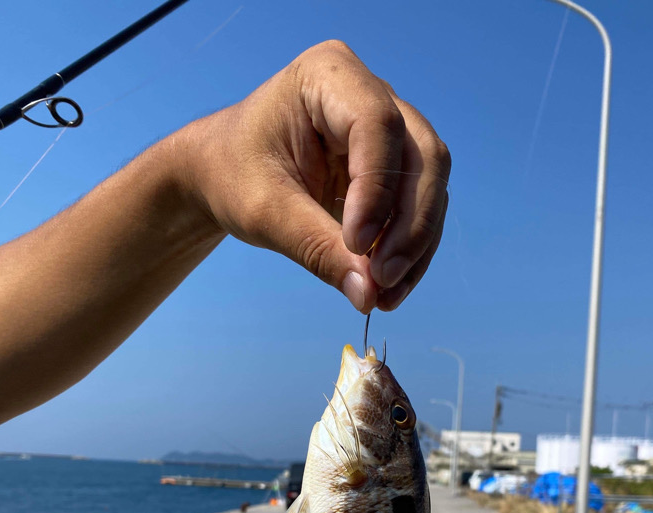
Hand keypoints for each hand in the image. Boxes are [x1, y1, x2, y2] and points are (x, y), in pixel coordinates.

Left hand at [179, 40, 450, 312]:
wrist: (222, 175)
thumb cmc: (234, 175)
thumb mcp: (265, 212)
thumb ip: (316, 247)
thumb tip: (368, 296)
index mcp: (329, 75)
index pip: (377, 126)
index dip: (377, 190)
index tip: (356, 246)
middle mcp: (372, 94)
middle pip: (422, 156)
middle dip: (410, 225)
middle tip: (382, 281)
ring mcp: (391, 130)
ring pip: (430, 186)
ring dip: (415, 246)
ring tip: (383, 295)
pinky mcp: (395, 168)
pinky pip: (420, 210)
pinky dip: (409, 252)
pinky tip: (385, 289)